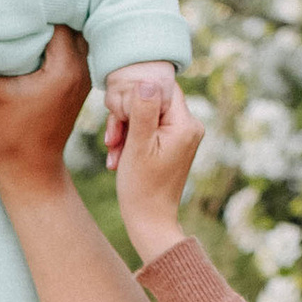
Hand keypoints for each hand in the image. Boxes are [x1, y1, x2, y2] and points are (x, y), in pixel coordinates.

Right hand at [0, 25, 92, 174]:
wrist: (28, 170)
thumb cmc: (9, 136)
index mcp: (65, 69)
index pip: (57, 19)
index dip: (35, 4)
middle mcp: (81, 69)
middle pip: (69, 22)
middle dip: (46, 10)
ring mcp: (81, 77)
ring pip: (72, 35)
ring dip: (51, 25)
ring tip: (25, 14)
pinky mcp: (74, 84)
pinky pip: (69, 50)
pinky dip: (54, 40)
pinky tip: (33, 36)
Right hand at [112, 83, 206, 262]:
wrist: (149, 221)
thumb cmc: (142, 187)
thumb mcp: (138, 146)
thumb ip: (144, 111)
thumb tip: (147, 80)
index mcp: (186, 123)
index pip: (161, 88)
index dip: (136, 96)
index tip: (120, 117)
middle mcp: (190, 126)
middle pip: (153, 101)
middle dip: (127, 118)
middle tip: (111, 141)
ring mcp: (182, 136)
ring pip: (147, 116)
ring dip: (125, 132)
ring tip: (113, 153)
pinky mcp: (172, 145)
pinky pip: (149, 130)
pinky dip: (131, 141)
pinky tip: (119, 159)